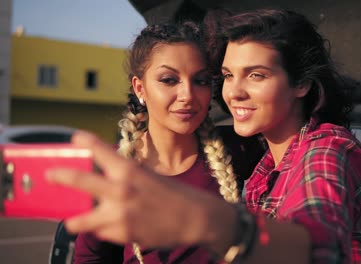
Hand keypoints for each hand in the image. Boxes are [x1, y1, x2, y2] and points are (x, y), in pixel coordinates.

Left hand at [46, 131, 218, 247]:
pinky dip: (103, 230)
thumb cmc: (174, 195)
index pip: (100, 149)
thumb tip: (103, 179)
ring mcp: (119, 214)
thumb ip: (125, 177)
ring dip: (75, 220)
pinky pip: (101, 232)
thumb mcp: (150, 177)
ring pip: (81, 219)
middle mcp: (120, 190)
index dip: (84, 141)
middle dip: (61, 176)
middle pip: (79, 180)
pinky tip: (114, 227)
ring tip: (71, 221)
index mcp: (129, 170)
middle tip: (51, 175)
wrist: (195, 218)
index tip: (74, 138)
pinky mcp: (122, 234)